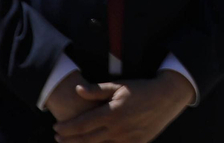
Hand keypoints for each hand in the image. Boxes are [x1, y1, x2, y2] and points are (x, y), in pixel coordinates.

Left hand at [54, 71, 194, 142]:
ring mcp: (127, 139)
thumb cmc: (141, 89)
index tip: (56, 128)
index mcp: (112, 112)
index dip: (66, 128)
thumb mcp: (119, 85)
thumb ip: (97, 90)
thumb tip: (77, 90)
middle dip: (69, 140)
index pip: (81, 125)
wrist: (168, 97)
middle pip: (86, 140)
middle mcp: (118, 128)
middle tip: (58, 138)